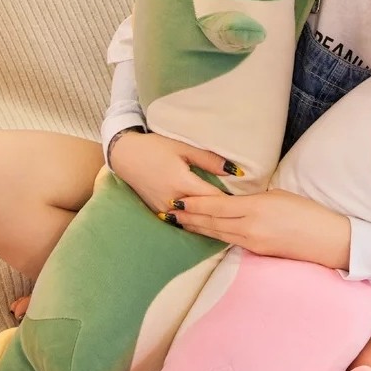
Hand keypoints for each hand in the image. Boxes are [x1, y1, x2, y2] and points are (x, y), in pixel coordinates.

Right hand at [110, 130, 231, 215]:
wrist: (125, 155)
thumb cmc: (156, 148)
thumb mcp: (184, 148)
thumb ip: (210, 161)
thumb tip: (234, 171)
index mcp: (182, 182)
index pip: (213, 198)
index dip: (229, 201)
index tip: (245, 204)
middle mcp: (173, 200)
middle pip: (203, 212)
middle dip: (222, 214)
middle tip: (242, 217)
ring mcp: (163, 209)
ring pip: (191, 220)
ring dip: (208, 220)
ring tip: (228, 222)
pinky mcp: (157, 212)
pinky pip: (179, 220)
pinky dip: (193, 220)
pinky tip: (206, 222)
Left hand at [168, 189, 350, 268]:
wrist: (330, 239)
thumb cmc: (309, 212)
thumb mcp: (279, 197)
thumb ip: (254, 200)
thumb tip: (238, 203)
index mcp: (255, 208)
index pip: (216, 205)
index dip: (195, 203)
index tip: (178, 199)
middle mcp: (249, 227)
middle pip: (212, 221)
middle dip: (189, 217)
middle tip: (169, 212)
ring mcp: (253, 243)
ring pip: (218, 234)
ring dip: (198, 228)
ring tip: (181, 223)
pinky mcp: (258, 253)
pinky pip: (230, 242)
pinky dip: (215, 236)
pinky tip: (207, 233)